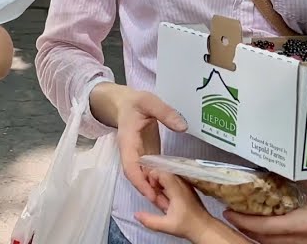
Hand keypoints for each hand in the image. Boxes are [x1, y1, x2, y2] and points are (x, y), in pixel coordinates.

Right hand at [92, 83, 187, 201]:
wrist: (124, 102)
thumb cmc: (135, 102)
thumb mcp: (149, 102)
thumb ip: (165, 112)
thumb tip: (182, 127)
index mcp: (128, 142)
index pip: (130, 166)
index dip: (139, 182)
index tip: (151, 194)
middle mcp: (130, 152)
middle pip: (136, 176)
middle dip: (148, 191)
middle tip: (166, 204)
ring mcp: (137, 155)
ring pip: (142, 176)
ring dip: (153, 189)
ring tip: (169, 201)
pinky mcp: (145, 154)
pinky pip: (149, 171)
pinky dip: (157, 180)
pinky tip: (169, 187)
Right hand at [136, 169, 250, 242]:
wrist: (204, 228)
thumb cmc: (188, 226)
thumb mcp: (166, 225)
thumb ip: (149, 220)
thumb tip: (136, 215)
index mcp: (177, 189)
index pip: (162, 171)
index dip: (152, 176)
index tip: (149, 186)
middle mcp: (182, 184)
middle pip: (165, 171)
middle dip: (155, 178)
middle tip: (152, 190)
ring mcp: (186, 185)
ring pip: (170, 175)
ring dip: (161, 181)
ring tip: (158, 193)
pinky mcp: (188, 188)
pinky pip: (175, 180)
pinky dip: (167, 184)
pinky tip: (165, 195)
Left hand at [225, 168, 306, 243]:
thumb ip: (293, 175)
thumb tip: (270, 166)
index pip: (266, 229)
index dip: (244, 222)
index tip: (228, 211)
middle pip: (272, 243)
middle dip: (250, 232)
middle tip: (234, 216)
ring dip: (266, 237)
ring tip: (251, 221)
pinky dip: (282, 237)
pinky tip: (278, 225)